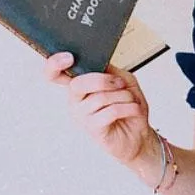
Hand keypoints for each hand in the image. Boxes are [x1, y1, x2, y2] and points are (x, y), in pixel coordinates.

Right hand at [44, 51, 153, 165]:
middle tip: (120, 84)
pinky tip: (134, 110)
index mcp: (80, 87)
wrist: (139, 136)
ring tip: (131, 101)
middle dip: (104, 80)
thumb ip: (111, 71)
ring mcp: (82, 116)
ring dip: (124, 96)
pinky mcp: (93, 128)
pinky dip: (128, 108)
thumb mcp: (124, 82)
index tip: (68, 57)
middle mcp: (76, 101)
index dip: (54, 64)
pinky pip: (110, 111)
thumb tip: (101, 64)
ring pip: (100, 97)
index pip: (55, 74)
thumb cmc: (129, 110)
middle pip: (78, 83)